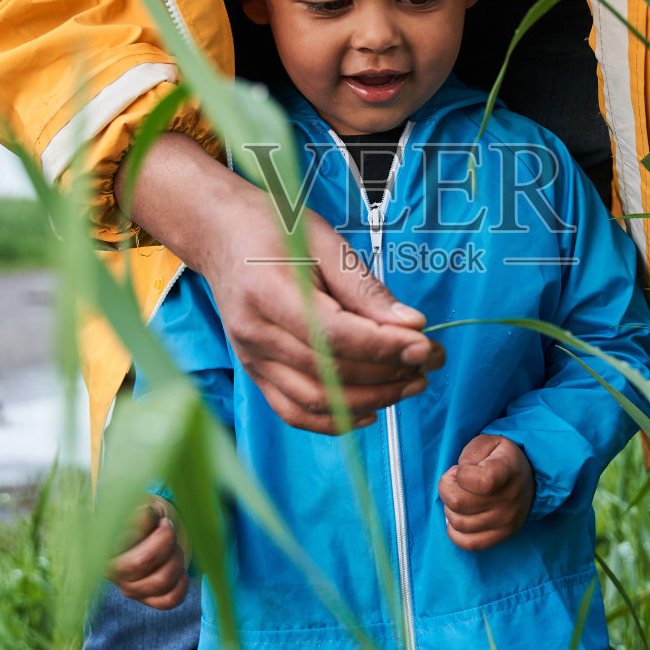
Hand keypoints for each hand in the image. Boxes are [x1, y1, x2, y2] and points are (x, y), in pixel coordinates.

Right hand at [108, 497, 189, 608]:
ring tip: (174, 547)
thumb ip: (140, 511)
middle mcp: (110, 569)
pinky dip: (182, 583)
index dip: (145, 521)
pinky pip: (170, 600)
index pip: (121, 537)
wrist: (159, 529)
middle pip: (139, 563)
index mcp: (103, 542)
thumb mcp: (143, 504)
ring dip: (176, 559)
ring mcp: (128, 587)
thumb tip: (145, 514)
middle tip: (168, 527)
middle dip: (165, 541)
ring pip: (160, 581)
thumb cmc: (149, 513)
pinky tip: (179, 569)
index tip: (151, 512)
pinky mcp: (146, 599)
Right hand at [122, 134, 443, 434]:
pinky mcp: (254, 372)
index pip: (335, 335)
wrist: (220, 233)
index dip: (385, 347)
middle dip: (389, 375)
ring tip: (410, 383)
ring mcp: (251, 358)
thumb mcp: (325, 243)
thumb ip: (366, 289)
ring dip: (371, 399)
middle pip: (329, 372)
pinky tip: (371, 412)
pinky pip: (295, 412)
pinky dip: (335, 421)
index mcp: (269, 292)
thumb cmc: (275, 228)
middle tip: (429, 363)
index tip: (426, 346)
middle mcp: (254, 333)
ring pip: (316, 400)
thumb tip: (412, 326)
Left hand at [437, 434, 534, 550]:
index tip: (462, 469)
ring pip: (458, 522)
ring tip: (460, 496)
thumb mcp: (489, 441)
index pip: (480, 481)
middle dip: (446, 488)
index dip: (461, 474)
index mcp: (507, 472)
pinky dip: (454, 531)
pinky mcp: (502, 536)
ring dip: (449, 508)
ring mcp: (506, 522)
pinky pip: (468, 543)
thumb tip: (458, 477)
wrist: (528, 479)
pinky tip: (458, 516)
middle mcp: (509, 500)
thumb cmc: (501, 458)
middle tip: (455, 482)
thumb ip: (470, 454)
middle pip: (458, 503)